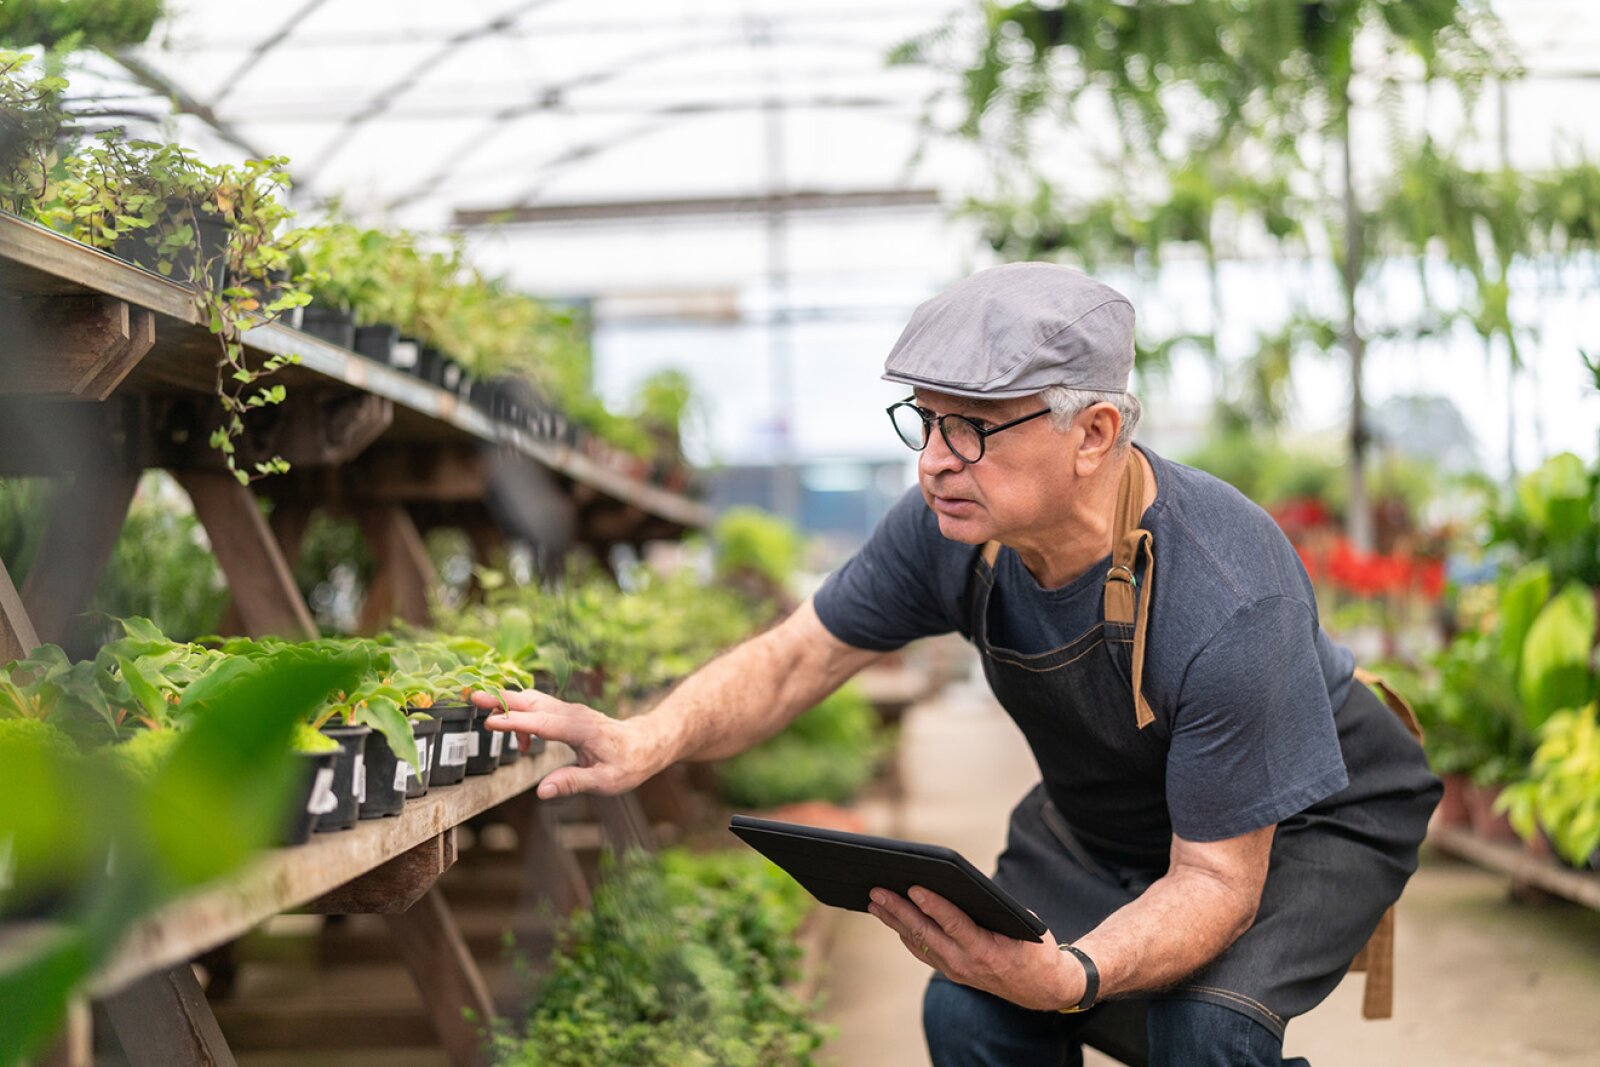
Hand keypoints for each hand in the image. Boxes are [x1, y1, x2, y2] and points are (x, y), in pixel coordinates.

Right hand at [471, 689, 663, 799]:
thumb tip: (542, 792)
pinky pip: (538, 708)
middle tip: (472, 697)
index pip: (542, 723)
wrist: (646, 743)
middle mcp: (573, 714)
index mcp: (582, 729)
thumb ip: (573, 783)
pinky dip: (521, 716)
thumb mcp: (606, 782)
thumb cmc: (629, 763)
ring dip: (507, 704)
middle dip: (502, 699)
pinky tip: (522, 743)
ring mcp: (570, 710)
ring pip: (533, 700)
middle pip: (532, 701)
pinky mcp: (567, 713)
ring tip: (484, 716)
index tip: (489, 724)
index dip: (514, 723)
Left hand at [866, 886, 1082, 1011]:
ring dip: (895, 922)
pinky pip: (923, 952)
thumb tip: (961, 886)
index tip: (914, 887)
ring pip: (919, 943)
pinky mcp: (951, 972)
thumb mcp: (1023, 926)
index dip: (933, 905)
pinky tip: (893, 921)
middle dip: (899, 910)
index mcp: (986, 951)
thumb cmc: (1034, 948)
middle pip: (926, 933)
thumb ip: (994, 909)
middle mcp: (966, 964)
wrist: (1042, 987)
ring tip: (875, 902)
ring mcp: (956, 971)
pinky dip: (906, 935)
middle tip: (878, 891)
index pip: (953, 924)